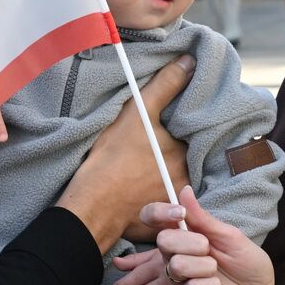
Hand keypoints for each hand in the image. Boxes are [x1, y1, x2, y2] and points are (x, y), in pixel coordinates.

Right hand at [58, 56, 192, 252]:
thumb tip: (190, 61)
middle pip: (184, 161)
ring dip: (166, 178)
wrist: (93, 204)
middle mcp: (186, 180)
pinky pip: (166, 208)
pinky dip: (159, 202)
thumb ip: (166, 85)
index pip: (191, 138)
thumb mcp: (138, 113)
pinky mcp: (161, 222)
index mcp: (185, 154)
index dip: (179, 132)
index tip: (166, 130)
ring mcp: (174, 205)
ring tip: (144, 171)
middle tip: (152, 150)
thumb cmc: (114, 157)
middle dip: (174, 156)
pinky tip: (141, 193)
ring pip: (175, 184)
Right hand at [141, 185, 273, 284]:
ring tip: (216, 272)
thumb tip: (184, 190)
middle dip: (192, 242)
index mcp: (184, 234)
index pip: (153, 217)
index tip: (180, 213)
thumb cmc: (246, 262)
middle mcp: (175, 255)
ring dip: (205, 267)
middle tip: (209, 249)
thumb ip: (203, 218)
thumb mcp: (230, 236)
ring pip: (176, 265)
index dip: (159, 212)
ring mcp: (177, 279)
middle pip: (163, 240)